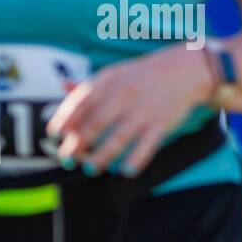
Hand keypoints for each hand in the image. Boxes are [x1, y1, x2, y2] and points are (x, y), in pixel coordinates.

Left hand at [47, 44, 214, 176]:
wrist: (186, 70)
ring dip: (101, 156)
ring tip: (90, 169)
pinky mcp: (162, 124)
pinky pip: (146, 145)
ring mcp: (144, 111)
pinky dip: (136, 159)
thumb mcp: (116, 73)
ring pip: (118, 138)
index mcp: (109, 81)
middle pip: (95, 124)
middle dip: (78, 144)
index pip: (80, 102)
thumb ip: (91, 84)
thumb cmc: (145, 75)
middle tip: (67, 158)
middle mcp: (124, 95)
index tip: (56, 134)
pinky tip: (125, 171)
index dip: (66, 119)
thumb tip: (62, 87)